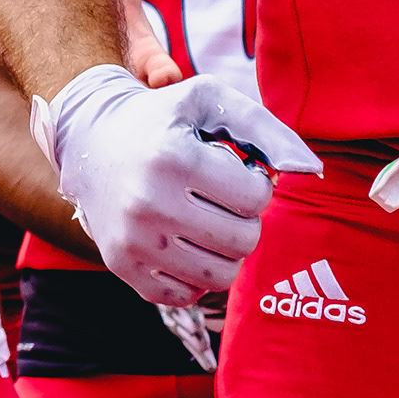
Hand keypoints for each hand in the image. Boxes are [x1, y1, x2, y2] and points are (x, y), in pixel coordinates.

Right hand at [32, 62, 319, 306]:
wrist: (87, 138)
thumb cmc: (161, 120)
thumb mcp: (209, 101)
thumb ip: (267, 129)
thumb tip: (311, 169)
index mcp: (172, 157)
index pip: (256, 197)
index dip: (254, 184)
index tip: (232, 172)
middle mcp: (147, 202)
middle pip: (244, 240)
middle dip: (243, 220)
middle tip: (221, 201)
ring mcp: (132, 239)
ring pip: (221, 275)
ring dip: (224, 251)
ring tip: (207, 224)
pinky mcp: (121, 265)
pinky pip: (185, 295)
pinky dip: (193, 276)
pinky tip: (183, 245)